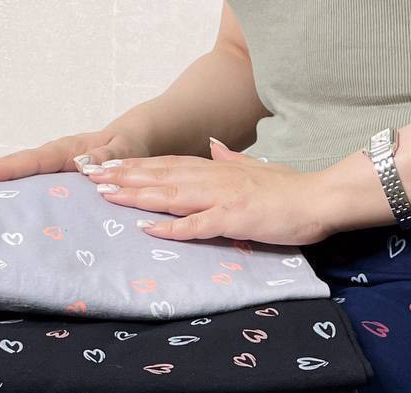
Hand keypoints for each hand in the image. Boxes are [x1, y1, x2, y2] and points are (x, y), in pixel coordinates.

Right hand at [0, 128, 148, 181]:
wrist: (143, 139)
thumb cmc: (136, 145)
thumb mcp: (128, 151)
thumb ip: (109, 157)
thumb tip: (83, 167)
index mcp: (67, 152)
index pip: (30, 162)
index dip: (4, 170)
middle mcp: (54, 156)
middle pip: (12, 163)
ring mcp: (52, 165)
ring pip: (14, 169)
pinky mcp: (55, 174)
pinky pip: (26, 179)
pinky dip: (4, 183)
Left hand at [84, 138, 341, 244]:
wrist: (319, 198)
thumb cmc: (290, 191)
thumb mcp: (256, 169)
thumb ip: (231, 160)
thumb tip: (214, 146)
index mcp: (217, 170)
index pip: (168, 165)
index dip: (137, 165)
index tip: (109, 166)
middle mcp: (213, 178)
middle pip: (161, 176)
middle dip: (125, 177)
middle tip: (91, 177)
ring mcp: (221, 198)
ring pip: (170, 196)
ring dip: (137, 196)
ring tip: (107, 195)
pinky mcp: (233, 219)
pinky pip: (196, 225)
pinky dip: (171, 227)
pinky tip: (147, 228)